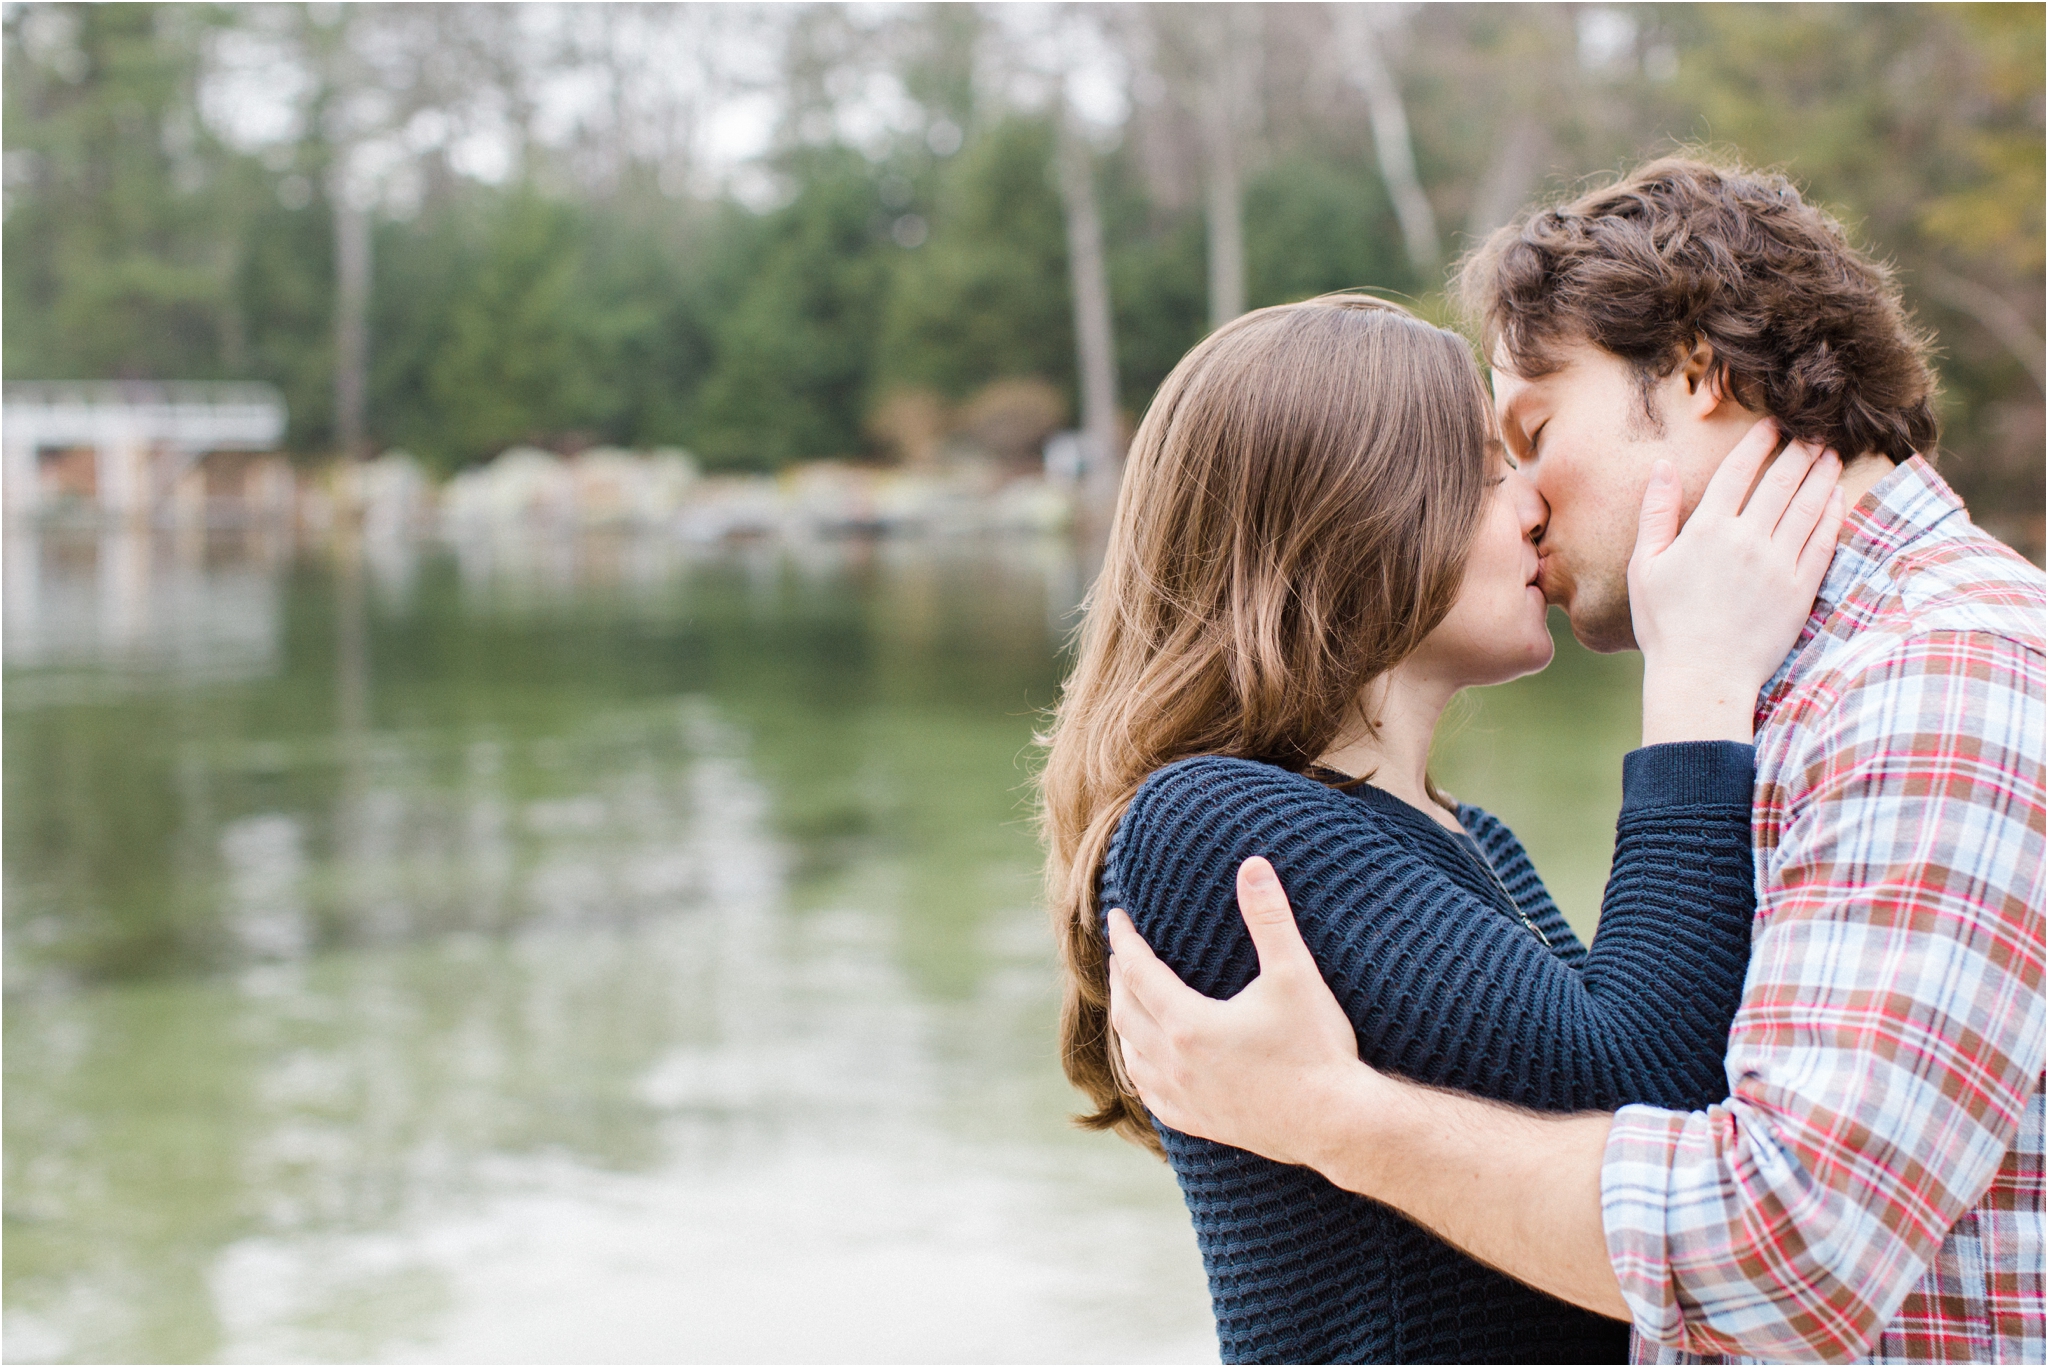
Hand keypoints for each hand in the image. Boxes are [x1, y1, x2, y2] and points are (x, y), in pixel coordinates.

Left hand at [1106, 856, 1363, 1166]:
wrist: (1337, 1124)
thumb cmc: (1317, 1049)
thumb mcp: (1295, 975)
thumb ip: (1270, 918)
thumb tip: (1254, 865)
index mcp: (1189, 1024)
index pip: (1139, 972)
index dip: (1125, 940)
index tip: (1116, 916)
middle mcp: (1175, 1064)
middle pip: (1126, 1012)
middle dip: (1120, 977)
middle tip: (1122, 952)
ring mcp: (1184, 1098)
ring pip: (1131, 1057)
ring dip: (1125, 1023)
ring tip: (1129, 1001)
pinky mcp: (1199, 1123)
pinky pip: (1151, 1096)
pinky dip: (1140, 1070)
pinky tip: (1147, 1065)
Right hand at [1629, 418, 1844, 744]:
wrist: (1703, 676)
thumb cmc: (1666, 624)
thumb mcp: (1645, 565)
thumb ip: (1656, 512)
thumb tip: (1662, 465)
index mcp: (1707, 531)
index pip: (1739, 472)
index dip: (1758, 443)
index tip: (1772, 425)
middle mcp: (1748, 540)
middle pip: (1781, 482)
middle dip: (1799, 450)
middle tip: (1814, 430)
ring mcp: (1779, 564)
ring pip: (1808, 506)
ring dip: (1821, 474)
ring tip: (1831, 454)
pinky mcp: (1802, 589)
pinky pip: (1823, 541)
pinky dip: (1832, 514)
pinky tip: (1836, 498)